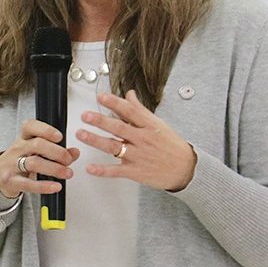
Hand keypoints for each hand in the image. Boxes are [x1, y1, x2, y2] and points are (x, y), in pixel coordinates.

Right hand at [0, 119, 79, 198]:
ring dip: (54, 169)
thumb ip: (57, 150)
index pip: (30, 126)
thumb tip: (75, 152)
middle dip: (57, 152)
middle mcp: (17, 148)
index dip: (46, 130)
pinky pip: (28, 184)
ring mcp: (12, 164)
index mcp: (23, 137)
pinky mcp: (10, 181)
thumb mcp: (36, 151)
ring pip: (34, 163)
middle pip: (37, 145)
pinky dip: (44, 186)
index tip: (59, 136)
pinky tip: (55, 186)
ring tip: (67, 173)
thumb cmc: (20, 159)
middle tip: (68, 160)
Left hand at [76, 90, 196, 191]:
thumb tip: (129, 94)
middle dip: (100, 121)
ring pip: (114, 147)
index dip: (114, 103)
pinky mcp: (135, 172)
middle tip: (86, 115)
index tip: (101, 97)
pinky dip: (102, 170)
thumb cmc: (172, 145)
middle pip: (119, 128)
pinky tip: (90, 168)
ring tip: (81, 134)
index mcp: (149, 125)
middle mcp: (143, 139)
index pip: (129, 111)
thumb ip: (140, 110)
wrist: (185, 169)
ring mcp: (138, 156)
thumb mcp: (158, 123)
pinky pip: (116, 171)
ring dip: (96, 140)